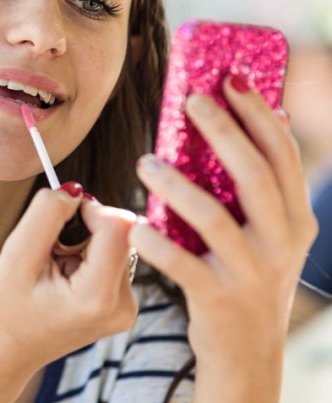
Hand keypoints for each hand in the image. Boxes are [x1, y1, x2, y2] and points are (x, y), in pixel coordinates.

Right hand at [0, 187, 137, 401]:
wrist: (3, 354)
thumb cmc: (3, 310)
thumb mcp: (16, 255)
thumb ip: (46, 214)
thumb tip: (75, 190)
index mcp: (98, 297)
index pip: (118, 225)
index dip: (89, 208)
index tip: (60, 216)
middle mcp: (123, 305)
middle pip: (120, 232)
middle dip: (84, 227)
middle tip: (50, 250)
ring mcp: (126, 308)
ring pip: (117, 242)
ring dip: (84, 241)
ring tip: (53, 267)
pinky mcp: (121, 305)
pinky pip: (113, 258)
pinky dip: (87, 256)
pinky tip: (62, 276)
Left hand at [130, 76, 318, 401]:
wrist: (246, 353)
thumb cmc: (245, 277)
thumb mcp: (267, 234)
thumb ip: (260, 188)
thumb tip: (262, 119)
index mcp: (295, 219)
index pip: (282, 155)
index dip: (258, 113)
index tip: (230, 78)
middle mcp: (281, 243)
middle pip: (253, 173)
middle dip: (222, 130)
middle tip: (191, 100)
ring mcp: (252, 272)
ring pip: (214, 216)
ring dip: (176, 184)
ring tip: (145, 162)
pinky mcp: (218, 298)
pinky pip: (183, 263)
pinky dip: (156, 242)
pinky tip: (135, 225)